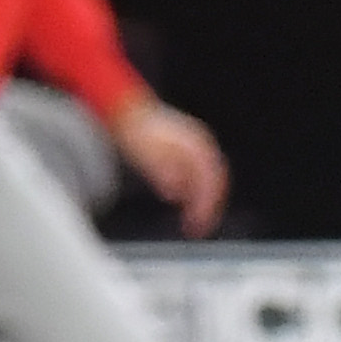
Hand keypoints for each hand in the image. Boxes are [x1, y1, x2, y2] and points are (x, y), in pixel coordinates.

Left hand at [112, 94, 229, 235]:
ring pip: (209, 179)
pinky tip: (182, 203)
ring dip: (203, 202)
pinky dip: (195, 192)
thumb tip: (175, 194)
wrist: (124, 112)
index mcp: (196, 146)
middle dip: (210, 208)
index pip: (211, 181)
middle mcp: (201, 145)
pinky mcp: (187, 149)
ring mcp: (195, 146)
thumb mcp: (147, 155)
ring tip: (193, 222)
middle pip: (216, 181)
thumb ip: (163, 174)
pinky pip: (200, 175)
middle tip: (198, 229)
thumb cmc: (134, 132)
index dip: (207, 206)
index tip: (198, 225)